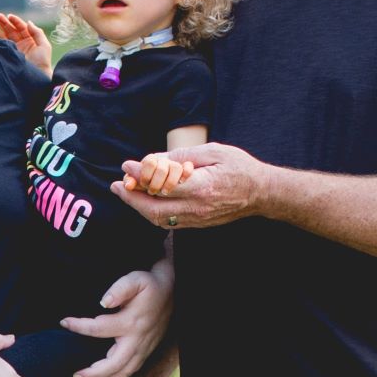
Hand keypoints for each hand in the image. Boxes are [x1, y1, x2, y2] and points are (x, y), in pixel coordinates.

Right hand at [0, 12, 52, 74]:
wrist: (35, 78)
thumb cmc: (42, 63)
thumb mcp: (44, 46)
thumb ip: (37, 33)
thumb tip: (28, 22)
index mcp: (29, 40)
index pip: (21, 27)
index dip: (15, 21)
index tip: (9, 16)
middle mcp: (20, 44)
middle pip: (10, 30)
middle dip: (3, 23)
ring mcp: (12, 50)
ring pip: (2, 37)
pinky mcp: (5, 56)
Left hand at [64, 262, 171, 376]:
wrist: (172, 293)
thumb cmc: (149, 286)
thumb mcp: (136, 280)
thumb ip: (119, 289)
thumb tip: (104, 301)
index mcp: (131, 322)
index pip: (99, 329)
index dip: (79, 327)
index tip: (64, 323)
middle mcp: (137, 341)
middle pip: (113, 365)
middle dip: (93, 374)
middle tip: (74, 376)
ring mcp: (142, 350)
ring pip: (122, 375)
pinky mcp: (144, 354)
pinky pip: (128, 374)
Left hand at [110, 141, 264, 231]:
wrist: (261, 193)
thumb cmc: (239, 167)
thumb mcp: (214, 152)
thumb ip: (183, 157)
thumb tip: (156, 160)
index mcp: (201, 187)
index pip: (162, 184)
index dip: (140, 175)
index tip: (127, 165)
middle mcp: (197, 207)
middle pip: (153, 208)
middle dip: (130, 197)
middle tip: (116, 185)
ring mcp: (197, 219)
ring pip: (158, 219)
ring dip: (138, 206)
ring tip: (124, 191)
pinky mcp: (198, 223)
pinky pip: (168, 222)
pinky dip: (151, 212)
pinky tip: (143, 200)